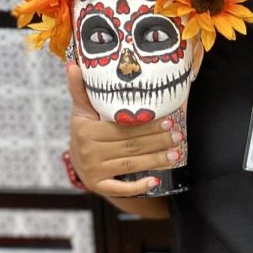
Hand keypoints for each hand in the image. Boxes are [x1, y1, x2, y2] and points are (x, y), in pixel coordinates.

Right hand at [67, 63, 184, 197]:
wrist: (77, 159)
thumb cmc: (85, 128)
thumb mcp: (81, 109)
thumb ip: (80, 89)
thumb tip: (73, 64)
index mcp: (87, 131)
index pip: (123, 128)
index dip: (147, 125)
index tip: (170, 120)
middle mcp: (89, 152)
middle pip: (130, 146)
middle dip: (158, 141)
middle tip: (179, 136)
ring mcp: (93, 171)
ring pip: (130, 165)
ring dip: (156, 160)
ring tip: (176, 154)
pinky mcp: (98, 186)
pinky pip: (120, 188)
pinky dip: (138, 187)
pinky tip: (155, 182)